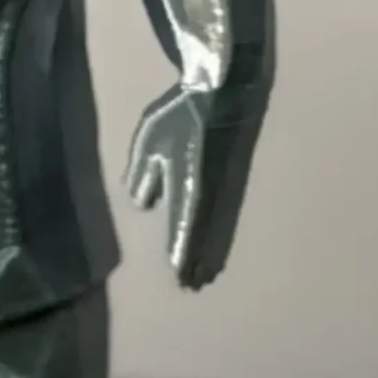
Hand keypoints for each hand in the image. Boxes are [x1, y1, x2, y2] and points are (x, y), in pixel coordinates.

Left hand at [125, 83, 252, 291]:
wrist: (224, 91)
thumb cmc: (181, 116)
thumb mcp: (148, 144)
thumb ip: (144, 177)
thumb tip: (145, 204)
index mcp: (191, 186)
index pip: (185, 227)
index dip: (182, 251)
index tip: (178, 275)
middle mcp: (213, 194)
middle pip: (205, 236)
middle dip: (197, 260)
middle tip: (190, 287)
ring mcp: (228, 189)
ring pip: (219, 230)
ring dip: (210, 254)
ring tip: (203, 278)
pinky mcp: (234, 182)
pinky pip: (226, 218)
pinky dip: (220, 238)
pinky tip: (217, 249)